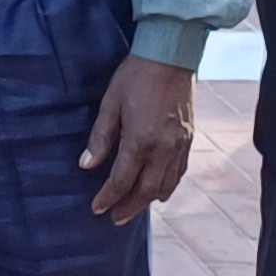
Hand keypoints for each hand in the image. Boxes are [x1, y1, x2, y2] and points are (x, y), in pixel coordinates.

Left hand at [81, 51, 197, 221]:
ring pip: (166, 186)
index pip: (121, 180)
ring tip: (134, 207)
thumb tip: (86, 165)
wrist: (170, 57)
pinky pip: (179, 172)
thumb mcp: (110, 103)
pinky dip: (168, 186)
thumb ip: (100, 137)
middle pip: (146, 191)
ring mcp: (179, 146)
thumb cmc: (136, 76)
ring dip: (148, 201)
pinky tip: (158, 189)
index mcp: (140, 141)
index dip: (108, 197)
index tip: (97, 209)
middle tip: (115, 218)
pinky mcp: (189, 139)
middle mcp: (163, 149)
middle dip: (129, 207)